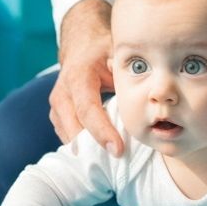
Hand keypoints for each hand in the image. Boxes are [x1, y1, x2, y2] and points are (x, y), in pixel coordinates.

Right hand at [49, 0, 123, 154]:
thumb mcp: (117, 52)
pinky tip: (103, 153)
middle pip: (74, 128)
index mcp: (78, 76)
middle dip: (95, 148)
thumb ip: (128, 71)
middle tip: (120, 163)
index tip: (119, 150)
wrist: (81, 42)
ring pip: (69, 136)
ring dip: (89, 150)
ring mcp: (56, 105)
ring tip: (114, 163)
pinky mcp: (57, 114)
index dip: (102, 132)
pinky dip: (84, 146)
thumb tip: (150, 92)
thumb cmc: (103, 48)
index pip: (88, 110)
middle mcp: (62, 92)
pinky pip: (68, 136)